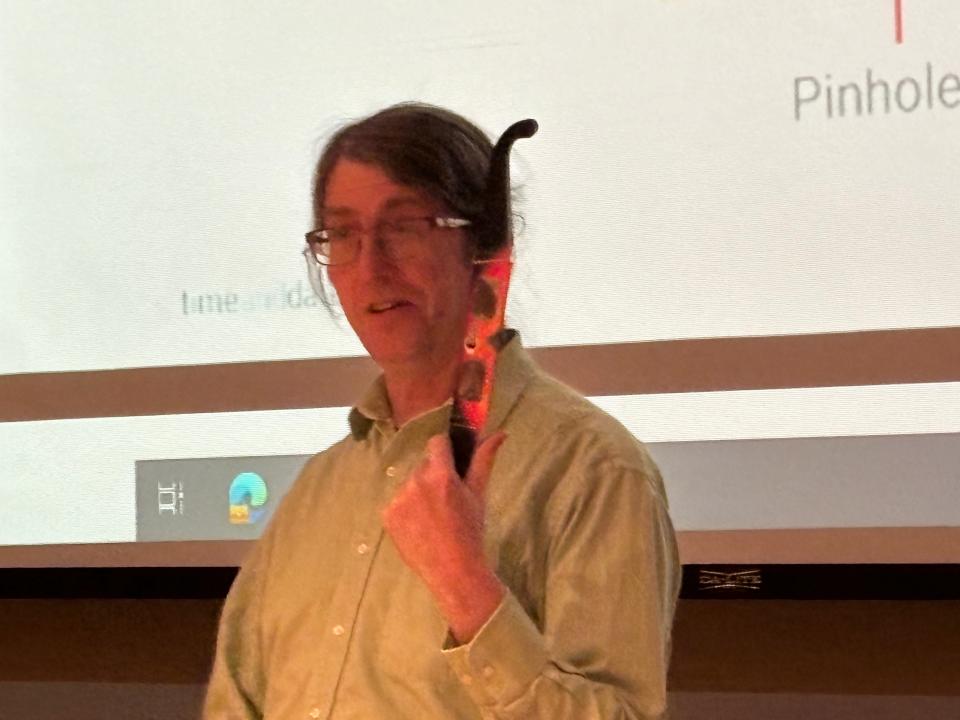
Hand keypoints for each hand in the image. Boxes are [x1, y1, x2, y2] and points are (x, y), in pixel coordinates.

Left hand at [382, 431, 506, 642]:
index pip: (437, 442)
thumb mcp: (478, 494)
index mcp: (441, 474)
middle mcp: (416, 482)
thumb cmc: (470, 531)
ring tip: (432, 516)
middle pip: (424, 464)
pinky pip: (397, 501)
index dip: (445, 451)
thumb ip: (484, 460)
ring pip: (410, 482)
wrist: (453, 571)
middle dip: (434, 474)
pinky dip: (406, 509)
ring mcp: (398, 499)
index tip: (451, 464)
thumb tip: (500, 432)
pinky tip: (419, 525)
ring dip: (419, 491)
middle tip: (445, 499)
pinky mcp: (387, 515)